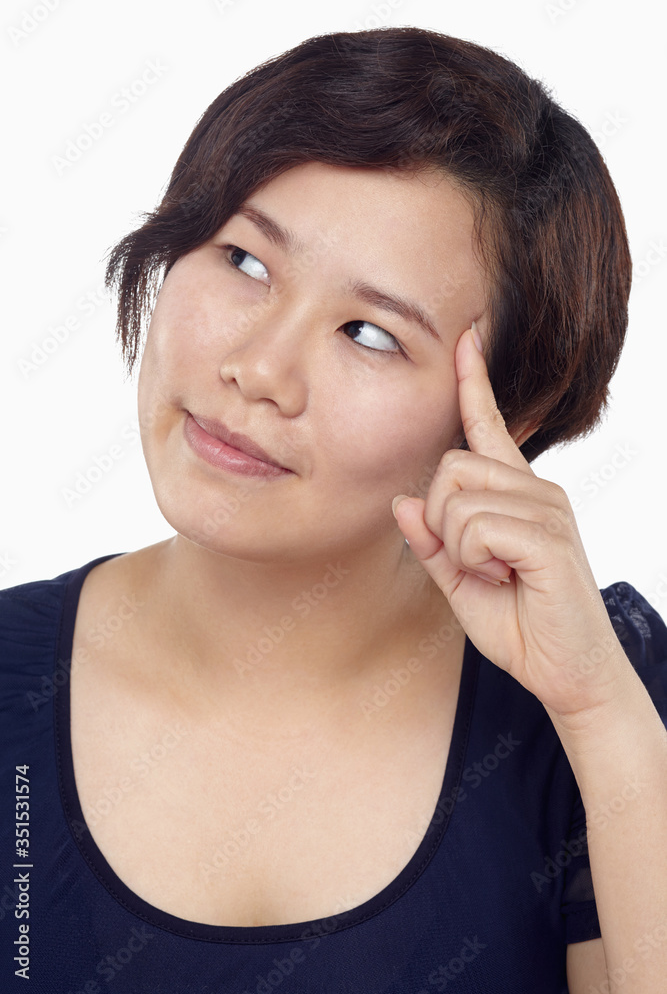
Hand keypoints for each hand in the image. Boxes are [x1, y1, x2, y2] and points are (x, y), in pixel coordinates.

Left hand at [391, 323, 627, 719]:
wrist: (566, 672)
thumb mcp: (460, 581)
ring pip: (457, 498)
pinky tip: (504, 579)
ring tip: (495, 575)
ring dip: (458, 548)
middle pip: (451, 465)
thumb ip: (432, 542)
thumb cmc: (519, 624)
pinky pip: (476, 527)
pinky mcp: (549, 535)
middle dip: (441, 520)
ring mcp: (547, 508)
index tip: (467, 337)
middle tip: (474, 564)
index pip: (489, 426)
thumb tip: (402, 502)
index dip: (473, 382)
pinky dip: (474, 560)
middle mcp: (535, 489)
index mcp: (516, 494)